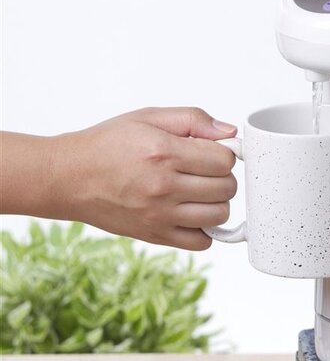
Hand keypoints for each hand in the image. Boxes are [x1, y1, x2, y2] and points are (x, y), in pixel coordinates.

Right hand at [46, 108, 237, 249]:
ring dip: (218, 202)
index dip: (224, 153)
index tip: (212, 152)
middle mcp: (163, 187)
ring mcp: (159, 215)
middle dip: (223, 176)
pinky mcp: (154, 235)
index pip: (224, 161)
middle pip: (226, 188)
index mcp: (164, 153)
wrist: (68, 177)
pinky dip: (205, 229)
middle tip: (206, 170)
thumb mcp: (150, 117)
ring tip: (200, 191)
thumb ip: (194, 120)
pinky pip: (201, 242)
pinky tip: (192, 213)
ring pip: (219, 215)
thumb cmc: (108, 144)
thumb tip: (230, 132)